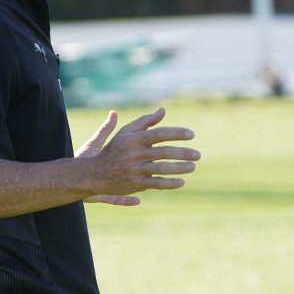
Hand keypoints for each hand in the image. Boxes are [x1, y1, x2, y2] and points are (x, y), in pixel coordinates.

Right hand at [75, 107, 199, 205]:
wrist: (95, 173)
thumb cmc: (114, 149)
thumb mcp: (127, 132)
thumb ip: (145, 121)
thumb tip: (163, 110)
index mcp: (134, 139)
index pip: (159, 134)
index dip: (176, 133)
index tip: (191, 135)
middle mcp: (135, 154)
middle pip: (164, 152)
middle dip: (183, 153)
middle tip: (198, 155)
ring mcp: (135, 170)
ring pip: (162, 168)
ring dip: (180, 168)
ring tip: (193, 167)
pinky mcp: (135, 184)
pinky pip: (156, 183)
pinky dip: (170, 183)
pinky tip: (182, 182)